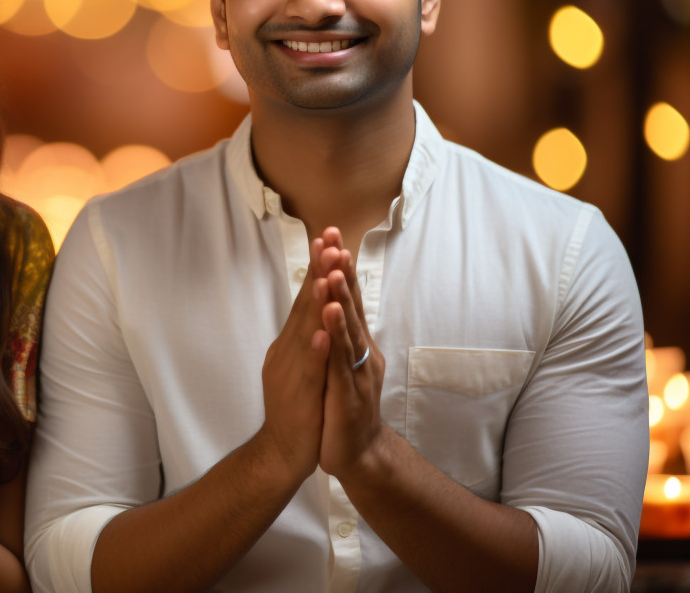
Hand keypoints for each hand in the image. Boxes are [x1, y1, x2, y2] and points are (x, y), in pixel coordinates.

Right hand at [255, 237, 331, 485]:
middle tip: (326, 238)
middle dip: (317, 271)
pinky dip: (314, 350)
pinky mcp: (299, 395)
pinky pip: (308, 370)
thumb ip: (306, 337)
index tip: (327, 237)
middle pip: (304, 305)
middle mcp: (287, 350)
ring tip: (324, 274)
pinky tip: (322, 332)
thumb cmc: (297, 409)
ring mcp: (291, 371)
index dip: (317, 268)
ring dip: (315, 302)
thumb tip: (316, 308)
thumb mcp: (300, 365)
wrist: (283, 453)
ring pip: (305, 331)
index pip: (306, 298)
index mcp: (291, 343)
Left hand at [314, 227, 386, 479]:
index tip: (330, 235)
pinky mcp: (347, 394)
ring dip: (340, 298)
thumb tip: (335, 303)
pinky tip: (329, 317)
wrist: (356, 453)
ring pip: (348, 330)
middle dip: (342, 272)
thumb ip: (341, 336)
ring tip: (333, 269)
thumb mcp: (341, 365)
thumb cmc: (345, 407)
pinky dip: (335, 338)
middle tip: (336, 238)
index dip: (339, 268)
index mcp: (355, 344)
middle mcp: (361, 352)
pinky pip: (339, 362)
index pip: (346, 299)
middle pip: (351, 306)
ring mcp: (356, 373)